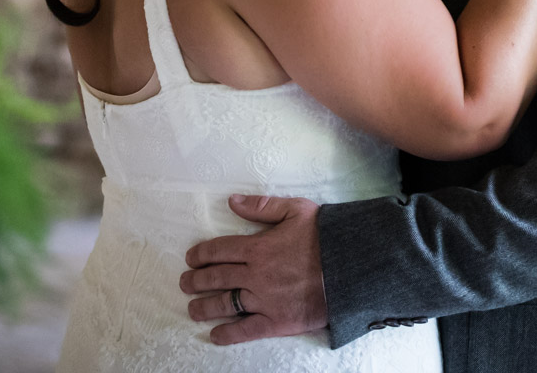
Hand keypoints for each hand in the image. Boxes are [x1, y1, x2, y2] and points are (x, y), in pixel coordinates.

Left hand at [181, 195, 327, 344]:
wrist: (351, 267)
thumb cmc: (326, 236)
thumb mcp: (296, 210)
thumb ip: (262, 206)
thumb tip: (232, 202)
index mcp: (258, 247)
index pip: (219, 250)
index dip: (201, 254)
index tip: (190, 259)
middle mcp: (255, 275)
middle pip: (217, 278)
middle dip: (196, 280)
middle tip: (185, 282)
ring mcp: (264, 300)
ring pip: (225, 305)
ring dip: (204, 307)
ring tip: (192, 309)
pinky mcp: (276, 321)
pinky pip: (246, 330)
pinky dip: (228, 334)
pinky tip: (215, 335)